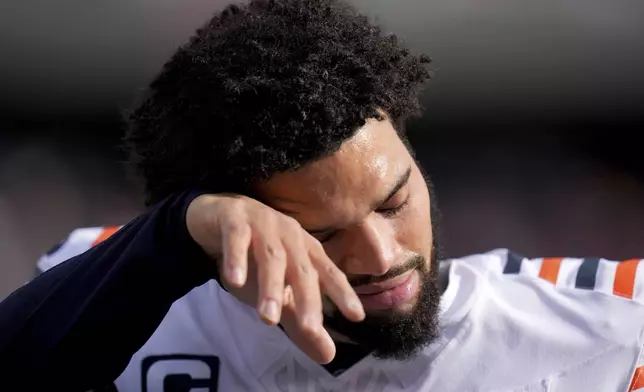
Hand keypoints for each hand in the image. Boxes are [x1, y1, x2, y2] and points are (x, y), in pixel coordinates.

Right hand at [186, 194, 364, 362]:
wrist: (216, 218)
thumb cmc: (255, 257)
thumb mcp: (279, 291)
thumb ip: (300, 322)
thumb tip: (329, 356)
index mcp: (305, 250)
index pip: (327, 273)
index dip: (342, 292)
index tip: (356, 316)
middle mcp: (289, 235)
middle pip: (301, 269)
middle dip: (307, 299)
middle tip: (309, 328)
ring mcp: (263, 224)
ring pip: (271, 257)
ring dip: (271, 286)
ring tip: (267, 318)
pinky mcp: (234, 220)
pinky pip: (236, 239)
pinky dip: (236, 259)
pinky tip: (235, 281)